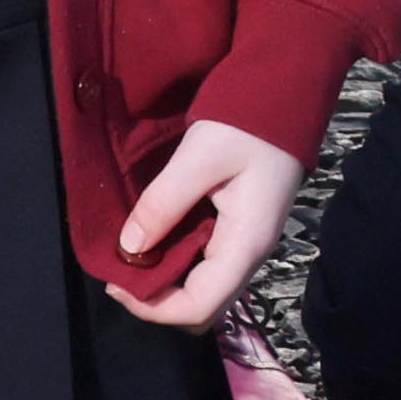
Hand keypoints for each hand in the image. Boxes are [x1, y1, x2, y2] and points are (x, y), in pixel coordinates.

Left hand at [112, 118, 303, 331]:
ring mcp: (247, 243)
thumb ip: (162, 203)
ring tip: (132, 256)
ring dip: (165, 283)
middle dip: (158, 301)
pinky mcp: (240, 229)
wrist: (284, 91)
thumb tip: (129, 248)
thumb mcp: (198, 158)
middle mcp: (250, 254)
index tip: (116, 283)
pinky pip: (205, 264)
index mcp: (246, 244)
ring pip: (203, 288)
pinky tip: (154, 238)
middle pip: (203, 307)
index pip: (198, 306)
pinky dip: (176, 262)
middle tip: (121, 273)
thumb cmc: (246, 123)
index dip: (153, 307)